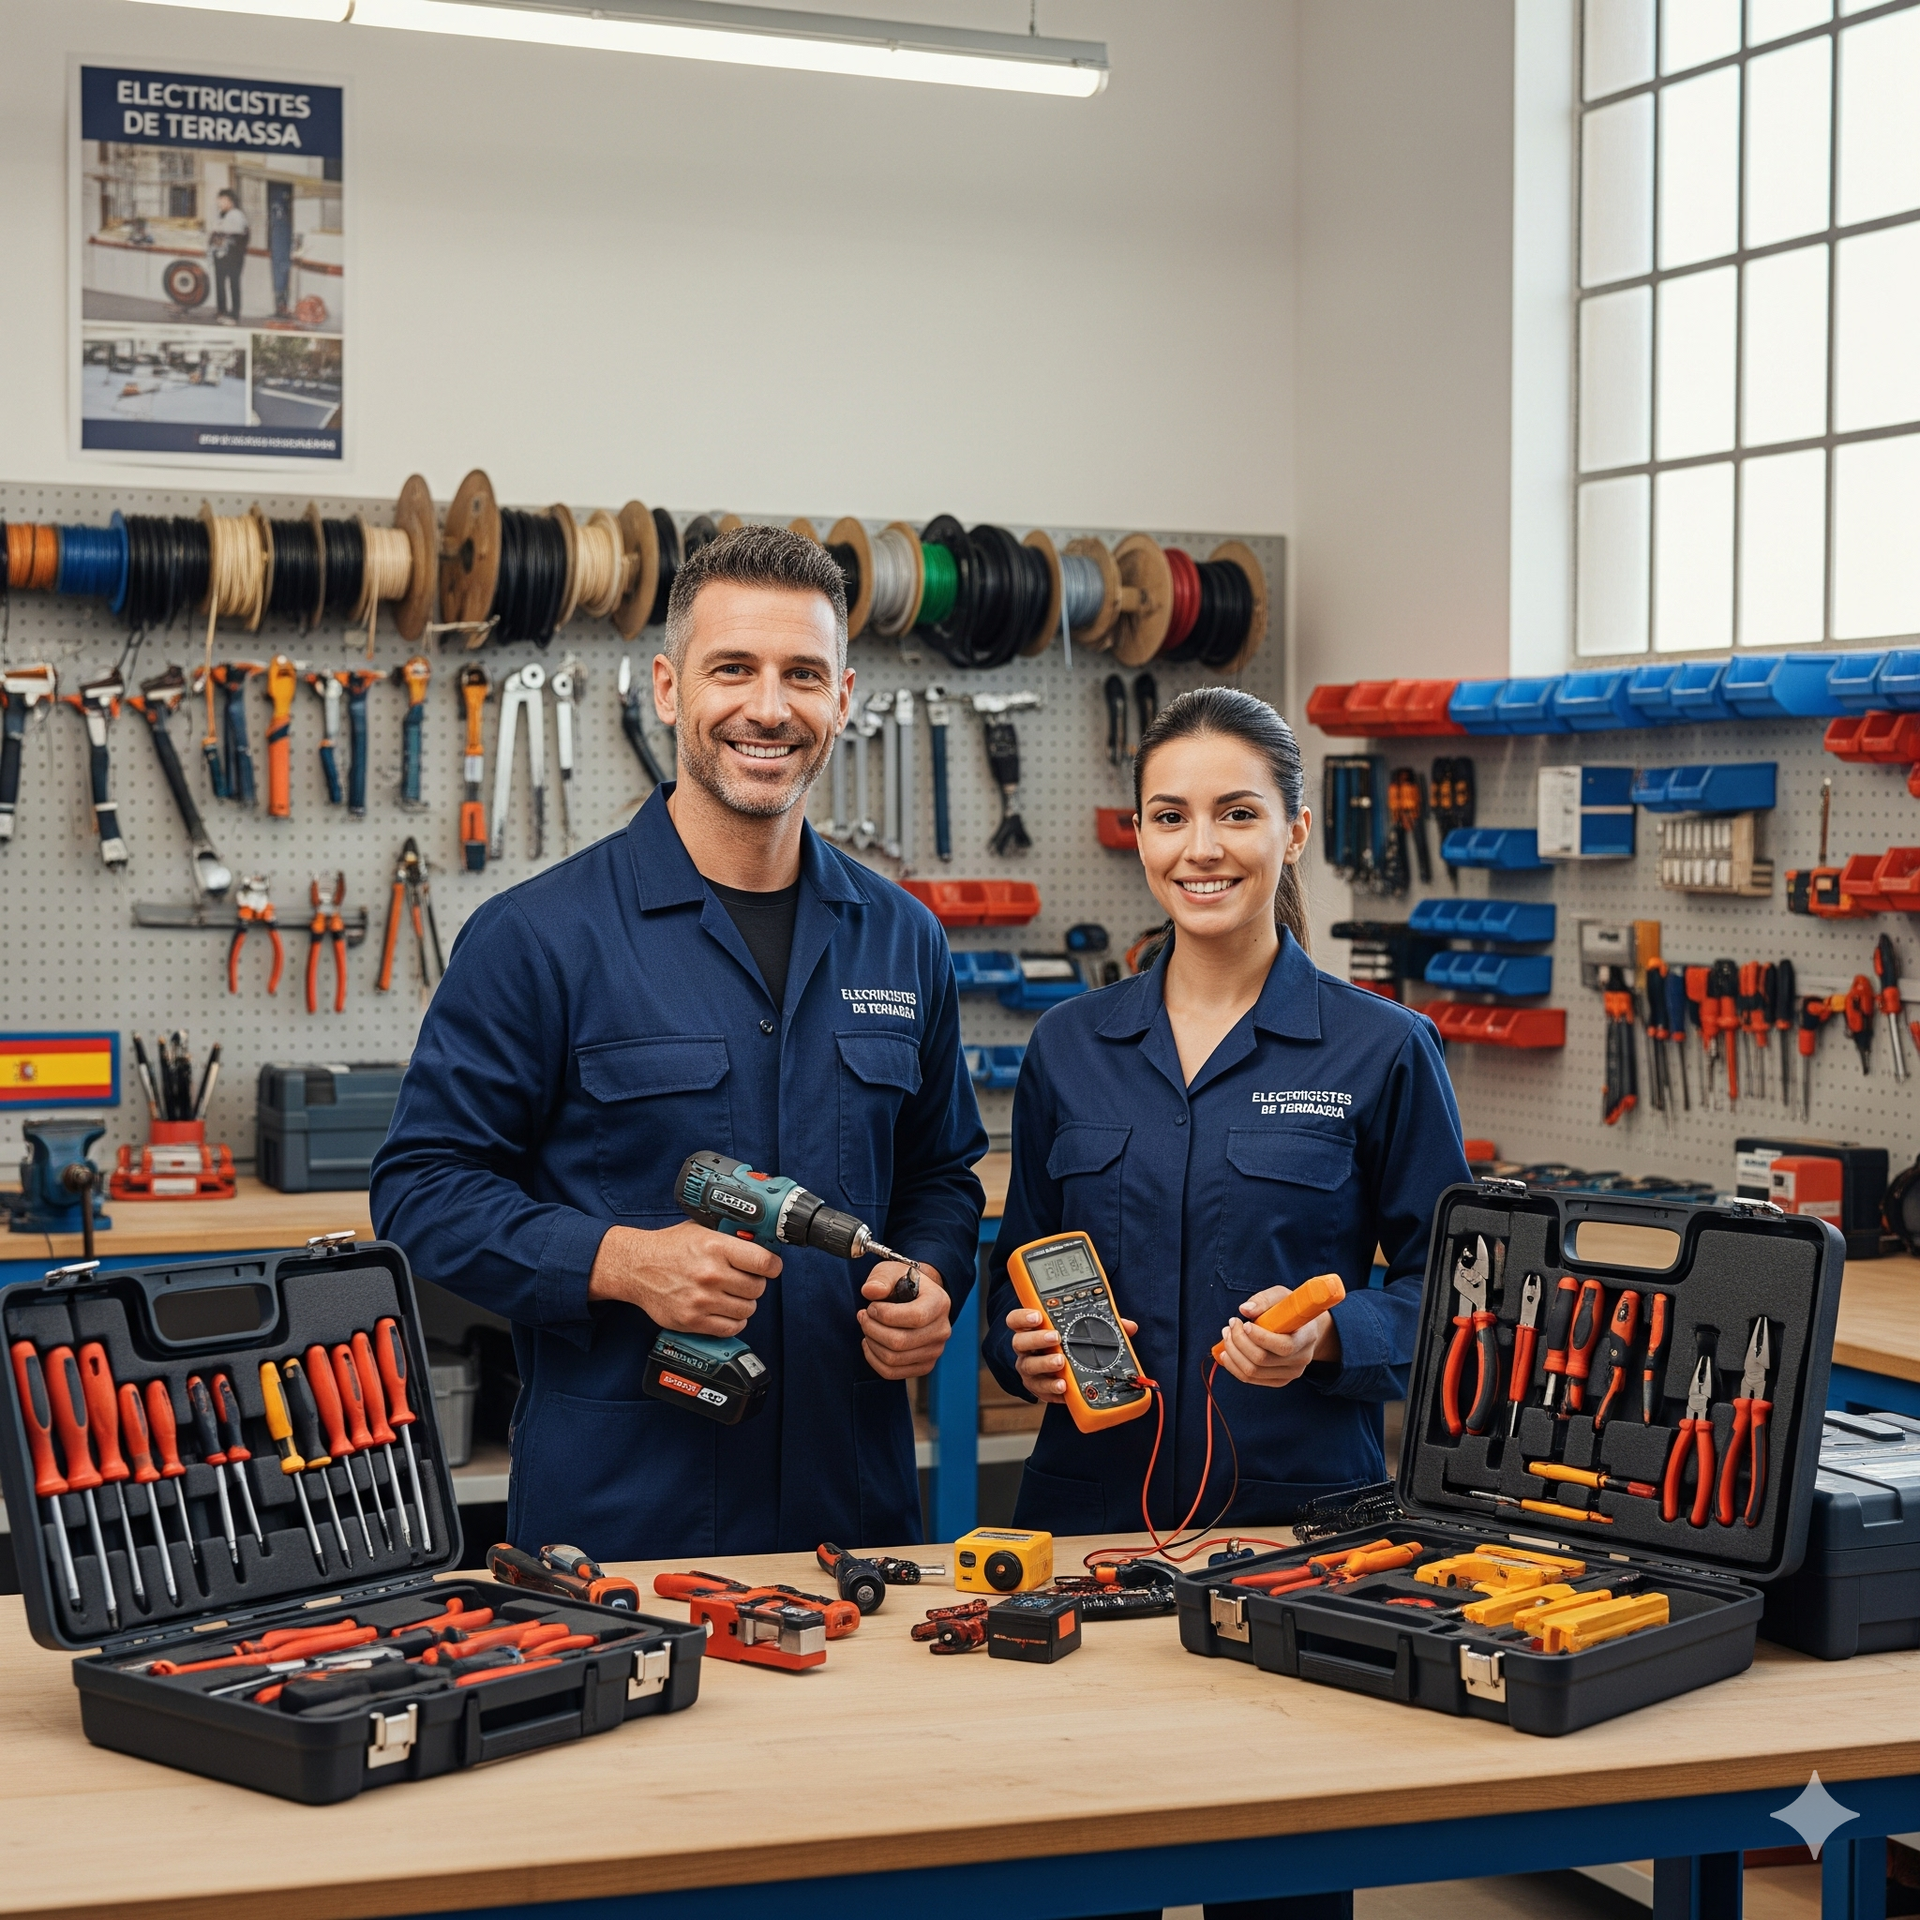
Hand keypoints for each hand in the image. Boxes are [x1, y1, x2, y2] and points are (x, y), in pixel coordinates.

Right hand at [587, 1221, 777, 1337]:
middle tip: (746, 1279)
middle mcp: (710, 1274)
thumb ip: (730, 1235)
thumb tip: (760, 1240)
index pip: (764, 1262)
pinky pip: (731, 1328)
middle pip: (758, 1288)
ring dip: (744, 1303)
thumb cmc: (668, 1247)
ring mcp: (702, 1300)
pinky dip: (733, 1321)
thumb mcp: (701, 1229)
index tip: (771, 1267)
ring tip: (732, 1294)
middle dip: (756, 1284)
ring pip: (747, 1309)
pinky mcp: (692, 1321)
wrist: (636, 1267)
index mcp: (716, 1247)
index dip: (773, 1266)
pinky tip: (725, 1310)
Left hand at [858, 1263, 951, 1379]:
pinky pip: (892, 1372)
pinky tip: (870, 1343)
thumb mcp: (890, 1272)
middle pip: (900, 1342)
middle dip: (872, 1329)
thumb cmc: (902, 1284)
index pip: (915, 1317)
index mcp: (939, 1303)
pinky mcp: (924, 1366)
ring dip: (871, 1343)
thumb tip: (871, 1291)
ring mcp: (934, 1351)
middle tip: (863, 1316)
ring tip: (867, 1327)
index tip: (871, 1306)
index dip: (885, 1315)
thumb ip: (880, 1279)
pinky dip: (874, 1360)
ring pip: (893, 1359)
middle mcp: (942, 1330)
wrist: (915, 1298)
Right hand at [1005, 1305, 1138, 1403]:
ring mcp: (1030, 1370)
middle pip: (1020, 1342)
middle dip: (1037, 1339)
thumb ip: (1102, 1326)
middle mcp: (1027, 1350)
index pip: (1016, 1319)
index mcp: (1032, 1330)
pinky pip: (1041, 1391)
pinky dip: (1052, 1389)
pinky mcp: (1038, 1389)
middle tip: (1056, 1337)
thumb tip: (1128, 1326)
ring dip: (1045, 1364)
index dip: (1023, 1316)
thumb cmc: (1068, 1347)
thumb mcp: (1082, 1333)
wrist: (1061, 1373)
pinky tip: (1064, 1387)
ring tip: (1062, 1363)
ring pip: (1028, 1366)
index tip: (1038, 1315)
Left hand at [1216, 1284, 1339, 1389]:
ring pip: (1253, 1372)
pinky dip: (1233, 1366)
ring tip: (1227, 1334)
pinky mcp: (1279, 1381)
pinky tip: (1227, 1352)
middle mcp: (1301, 1359)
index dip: (1259, 1337)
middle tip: (1231, 1324)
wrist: (1304, 1329)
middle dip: (1239, 1341)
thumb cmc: (1290, 1311)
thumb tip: (1244, 1309)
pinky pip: (1251, 1379)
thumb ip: (1264, 1300)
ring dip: (1233, 1353)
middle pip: (1262, 1360)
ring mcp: (1291, 1373)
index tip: (1244, 1323)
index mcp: (1307, 1337)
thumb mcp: (1282, 1297)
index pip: (1283, 1346)